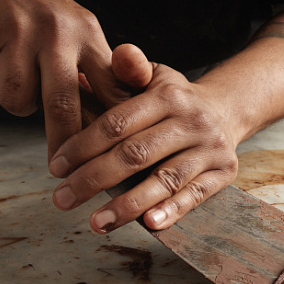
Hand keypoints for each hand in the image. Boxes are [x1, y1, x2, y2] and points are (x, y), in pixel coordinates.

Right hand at [0, 0, 126, 157]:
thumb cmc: (41, 12)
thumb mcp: (78, 29)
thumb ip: (98, 70)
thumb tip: (119, 124)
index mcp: (87, 33)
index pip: (108, 89)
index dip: (111, 129)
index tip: (111, 159)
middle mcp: (55, 32)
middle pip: (63, 105)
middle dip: (64, 144)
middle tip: (62, 169)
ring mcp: (15, 32)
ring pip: (17, 99)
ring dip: (16, 102)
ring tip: (19, 81)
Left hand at [50, 44, 240, 232]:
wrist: (227, 111)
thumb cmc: (176, 98)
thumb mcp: (154, 75)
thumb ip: (130, 67)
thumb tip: (106, 59)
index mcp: (169, 96)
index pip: (118, 124)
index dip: (84, 146)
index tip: (56, 167)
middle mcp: (192, 122)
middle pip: (136, 155)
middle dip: (94, 179)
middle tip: (63, 199)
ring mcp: (210, 149)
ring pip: (164, 180)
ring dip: (128, 204)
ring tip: (96, 222)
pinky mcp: (223, 173)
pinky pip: (195, 196)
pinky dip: (172, 211)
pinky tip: (148, 224)